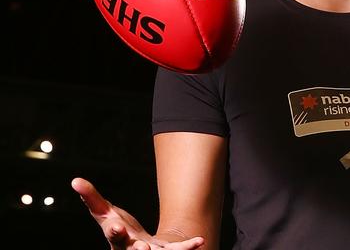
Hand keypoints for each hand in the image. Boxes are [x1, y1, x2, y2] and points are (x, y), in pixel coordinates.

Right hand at [71, 177, 203, 249]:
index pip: (114, 235)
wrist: (140, 248)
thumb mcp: (105, 213)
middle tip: (142, 247)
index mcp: (117, 238)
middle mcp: (132, 249)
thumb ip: (92, 198)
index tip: (116, 226)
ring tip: (162, 249)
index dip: (115, 231)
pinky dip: (189, 246)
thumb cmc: (119, 229)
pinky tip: (200, 241)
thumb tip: (75, 180)